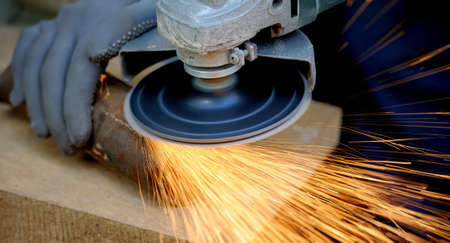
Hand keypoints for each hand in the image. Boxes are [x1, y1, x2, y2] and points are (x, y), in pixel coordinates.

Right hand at [10, 0, 155, 153]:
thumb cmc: (157, 8)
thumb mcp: (163, 16)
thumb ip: (162, 32)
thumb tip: (135, 59)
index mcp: (106, 21)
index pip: (83, 69)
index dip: (77, 106)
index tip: (81, 138)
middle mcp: (78, 20)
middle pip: (57, 74)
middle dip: (59, 117)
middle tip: (70, 148)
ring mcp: (63, 22)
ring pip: (38, 65)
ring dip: (38, 104)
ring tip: (47, 135)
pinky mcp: (55, 24)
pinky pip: (28, 47)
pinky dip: (20, 74)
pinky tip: (20, 100)